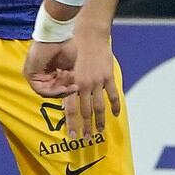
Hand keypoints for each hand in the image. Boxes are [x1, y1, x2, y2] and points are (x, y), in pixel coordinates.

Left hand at [23, 26, 120, 140]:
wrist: (89, 34)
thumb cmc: (74, 48)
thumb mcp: (65, 66)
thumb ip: (65, 83)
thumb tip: (60, 98)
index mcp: (72, 83)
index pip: (70, 109)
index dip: (72, 124)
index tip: (72, 136)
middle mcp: (84, 85)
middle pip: (85, 112)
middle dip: (85, 127)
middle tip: (86, 140)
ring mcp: (98, 82)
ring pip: (100, 107)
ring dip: (99, 121)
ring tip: (99, 131)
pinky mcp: (108, 76)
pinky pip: (113, 95)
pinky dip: (115, 106)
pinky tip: (115, 115)